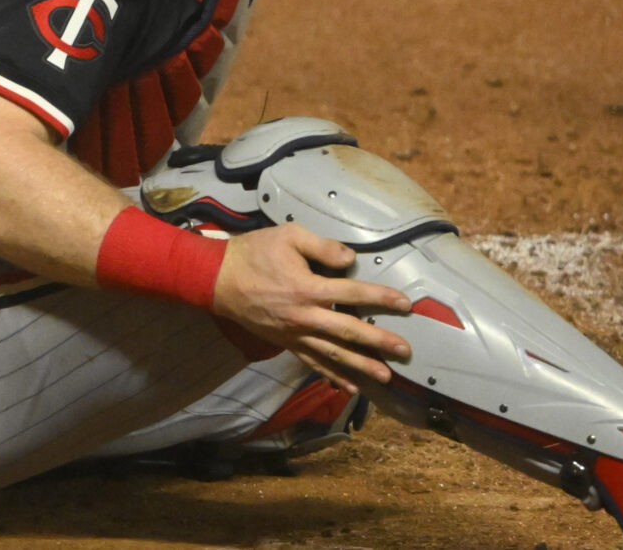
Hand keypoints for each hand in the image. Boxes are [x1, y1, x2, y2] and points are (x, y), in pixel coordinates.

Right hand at [210, 225, 411, 388]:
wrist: (217, 278)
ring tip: (385, 376)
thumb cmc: (253, 254)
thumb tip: (350, 259)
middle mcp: (306, 316)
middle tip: (405, 351)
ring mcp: (295, 334)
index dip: (381, 298)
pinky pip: (313, 362)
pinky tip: (350, 387)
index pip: (354, 293)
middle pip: (350, 332)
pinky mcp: (286, 342)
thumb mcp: (287, 236)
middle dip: (379, 342)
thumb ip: (321, 246)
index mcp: (308, 288)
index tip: (405, 304)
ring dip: (361, 366)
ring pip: (334, 354)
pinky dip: (332, 376)